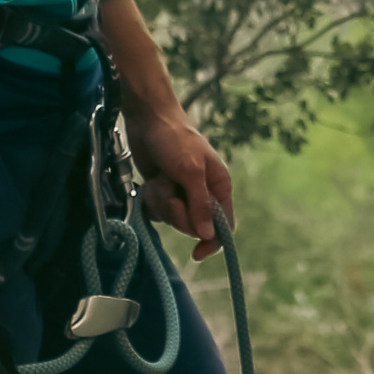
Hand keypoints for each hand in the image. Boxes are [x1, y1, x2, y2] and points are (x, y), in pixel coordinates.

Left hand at [130, 112, 235, 260]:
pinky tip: (151, 183)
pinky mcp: (163, 192)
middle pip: (194, 226)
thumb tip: (209, 235)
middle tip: (169, 190)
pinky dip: (151, 200)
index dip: (214, 242)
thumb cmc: (175, 140)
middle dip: (177, 212)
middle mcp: (203, 193)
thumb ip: (201, 204)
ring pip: (173, 219)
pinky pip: (158, 211)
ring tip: (159, 180)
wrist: (148, 120)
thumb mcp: (191, 171)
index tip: (197, 253)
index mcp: (219, 186)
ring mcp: (182, 194)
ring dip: (161, 202)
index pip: (225, 225)